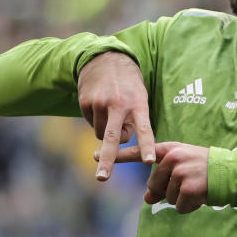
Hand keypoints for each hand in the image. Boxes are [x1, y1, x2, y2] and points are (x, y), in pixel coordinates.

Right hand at [78, 52, 155, 180]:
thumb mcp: (139, 96)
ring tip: (112, 115)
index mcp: (137, 103)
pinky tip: (100, 106)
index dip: (147, 146)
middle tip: (103, 178)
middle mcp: (118, 104)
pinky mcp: (85, 103)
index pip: (145, 129)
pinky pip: (91, 124)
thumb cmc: (128, 84)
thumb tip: (122, 141)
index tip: (150, 161)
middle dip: (108, 160)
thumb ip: (135, 119)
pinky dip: (96, 121)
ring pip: (101, 135)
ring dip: (107, 133)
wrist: (104, 58)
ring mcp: (100, 103)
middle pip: (113, 138)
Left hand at [99, 142, 209, 213]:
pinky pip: (179, 207)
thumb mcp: (183, 166)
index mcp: (169, 149)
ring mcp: (181, 172)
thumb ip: (163, 177)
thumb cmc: (206, 168)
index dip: (117, 157)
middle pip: (154, 186)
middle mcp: (172, 158)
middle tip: (188, 183)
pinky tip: (201, 196)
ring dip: (181, 199)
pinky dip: (190, 206)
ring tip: (197, 187)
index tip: (95, 156)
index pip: (139, 153)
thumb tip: (147, 198)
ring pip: (167, 198)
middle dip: (168, 191)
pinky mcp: (189, 187)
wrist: (233, 172)